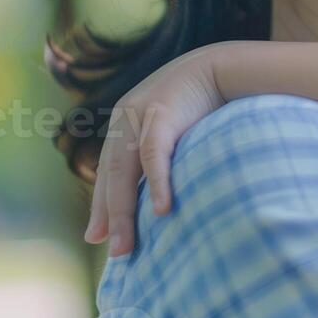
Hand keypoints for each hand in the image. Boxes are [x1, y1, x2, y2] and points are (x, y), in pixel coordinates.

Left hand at [83, 48, 226, 255]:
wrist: (220, 65)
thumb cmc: (202, 99)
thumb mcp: (173, 125)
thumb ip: (159, 152)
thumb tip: (163, 192)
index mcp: (125, 123)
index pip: (108, 172)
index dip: (102, 204)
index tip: (97, 236)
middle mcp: (125, 120)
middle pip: (111, 176)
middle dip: (109, 216)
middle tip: (114, 252)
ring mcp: (140, 116)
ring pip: (123, 171)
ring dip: (124, 212)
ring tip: (125, 245)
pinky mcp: (162, 115)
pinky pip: (153, 155)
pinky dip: (155, 183)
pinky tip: (160, 209)